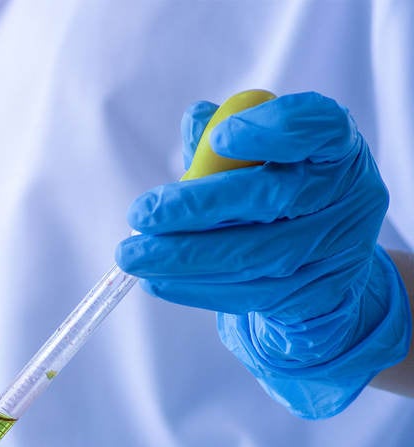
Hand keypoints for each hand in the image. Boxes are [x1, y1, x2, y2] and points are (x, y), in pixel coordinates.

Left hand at [115, 92, 410, 418]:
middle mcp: (346, 194)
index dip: (271, 131)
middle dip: (198, 206)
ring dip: (183, 256)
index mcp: (336, 146)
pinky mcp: (313, 293)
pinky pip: (247, 293)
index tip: (219, 139)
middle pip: (274, 197)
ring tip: (133, 255)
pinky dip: (194, 286)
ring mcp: (333, 249)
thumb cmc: (283, 194)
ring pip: (254, 254)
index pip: (318, 127)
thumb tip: (197, 120)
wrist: (321, 264)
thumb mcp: (263, 159)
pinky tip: (157, 279)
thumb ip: (227, 140)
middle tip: (142, 213)